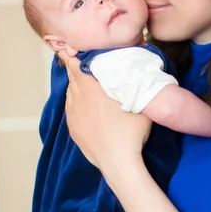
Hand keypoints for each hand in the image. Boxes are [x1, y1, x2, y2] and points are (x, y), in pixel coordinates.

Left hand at [59, 53, 150, 174]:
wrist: (118, 162)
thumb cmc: (131, 131)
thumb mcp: (139, 102)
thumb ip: (137, 84)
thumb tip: (140, 72)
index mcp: (91, 89)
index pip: (76, 65)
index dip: (74, 56)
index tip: (76, 49)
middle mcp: (78, 99)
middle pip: (72, 78)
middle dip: (76, 68)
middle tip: (82, 61)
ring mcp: (73, 115)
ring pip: (70, 93)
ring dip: (75, 85)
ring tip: (85, 81)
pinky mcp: (73, 129)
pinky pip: (70, 109)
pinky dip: (74, 101)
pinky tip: (83, 103)